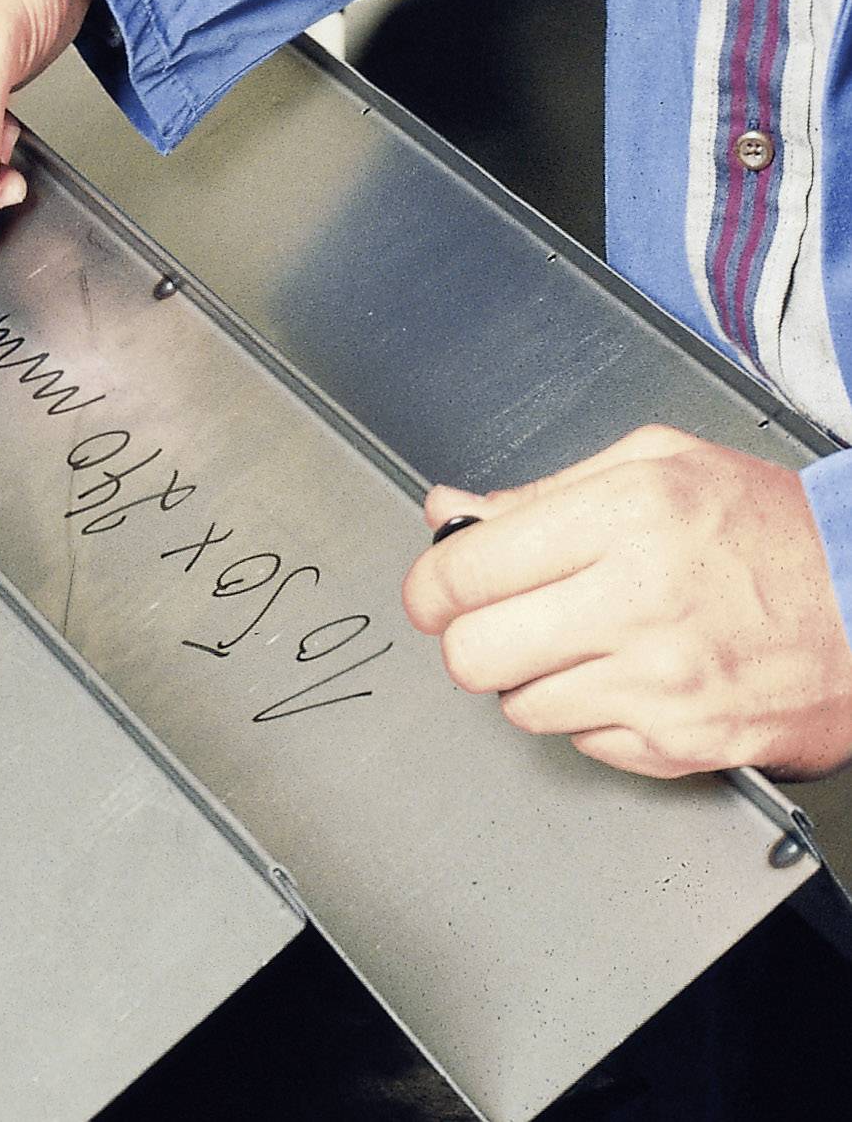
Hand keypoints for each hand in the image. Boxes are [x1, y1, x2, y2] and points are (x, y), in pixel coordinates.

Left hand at [402, 426, 851, 778]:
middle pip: (473, 652)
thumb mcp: (658, 466)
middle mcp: (638, 605)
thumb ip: (540, 492)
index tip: (434, 590)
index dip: (431, 585)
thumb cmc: (779, 531)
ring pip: (518, 706)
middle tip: (491, 622)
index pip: (466, 570)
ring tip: (578, 644)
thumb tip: (451, 510)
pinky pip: (582, 742)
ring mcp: (661, 684)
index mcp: (624, 520)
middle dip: (467, 637)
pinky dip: (588, 716)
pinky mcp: (683, 744)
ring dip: (529, 678)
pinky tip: (626, 678)